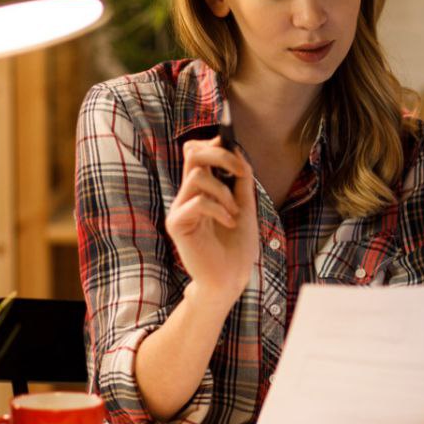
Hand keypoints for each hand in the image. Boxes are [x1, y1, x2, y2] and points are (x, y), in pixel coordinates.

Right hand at [165, 137, 258, 301]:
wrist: (231, 279)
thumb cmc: (237, 247)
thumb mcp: (245, 206)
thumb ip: (241, 180)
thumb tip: (238, 150)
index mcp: (201, 190)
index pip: (196, 152)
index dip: (215, 144)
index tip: (236, 151)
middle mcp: (187, 196)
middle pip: (192, 153)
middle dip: (220, 155)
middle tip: (240, 173)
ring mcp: (180, 209)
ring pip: (197, 176)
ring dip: (224, 191)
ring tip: (234, 212)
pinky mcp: (177, 225)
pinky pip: (198, 202)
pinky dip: (219, 209)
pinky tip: (229, 223)